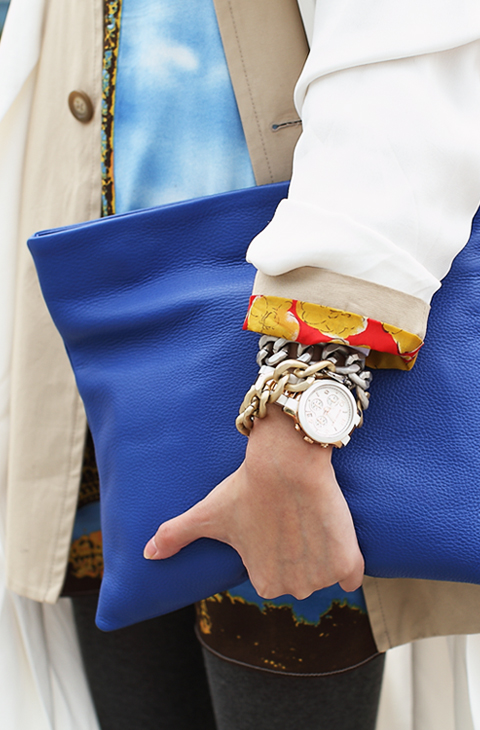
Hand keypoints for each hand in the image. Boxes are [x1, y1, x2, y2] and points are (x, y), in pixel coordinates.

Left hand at [144, 405, 363, 599]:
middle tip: (289, 518)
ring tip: (307, 519)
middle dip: (298, 550)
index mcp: (262, 583)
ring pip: (325, 570)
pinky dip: (347, 560)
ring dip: (321, 551)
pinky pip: (351, 574)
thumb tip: (147, 554)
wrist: (286, 462)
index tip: (272, 522)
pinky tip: (330, 532)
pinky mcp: (349, 561)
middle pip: (301, 573)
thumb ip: (175, 535)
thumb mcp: (206, 513)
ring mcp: (322, 576)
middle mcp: (292, 588)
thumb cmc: (244, 488)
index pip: (273, 573)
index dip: (274, 545)